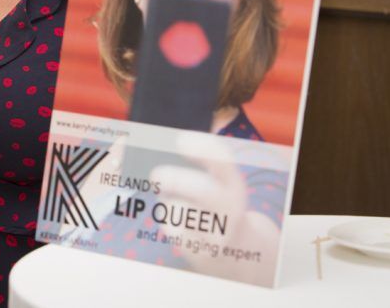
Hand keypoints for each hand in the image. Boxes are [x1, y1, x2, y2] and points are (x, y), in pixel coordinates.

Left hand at [150, 133, 278, 282]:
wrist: (232, 247)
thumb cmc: (217, 203)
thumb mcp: (220, 181)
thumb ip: (201, 160)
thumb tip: (165, 143)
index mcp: (233, 184)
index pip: (223, 162)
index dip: (203, 149)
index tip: (180, 140)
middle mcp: (229, 208)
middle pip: (203, 192)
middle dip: (177, 181)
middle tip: (156, 175)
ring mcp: (216, 231)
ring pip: (180, 210)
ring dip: (169, 200)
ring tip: (177, 201)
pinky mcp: (198, 249)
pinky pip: (171, 227)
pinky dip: (168, 219)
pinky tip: (180, 223)